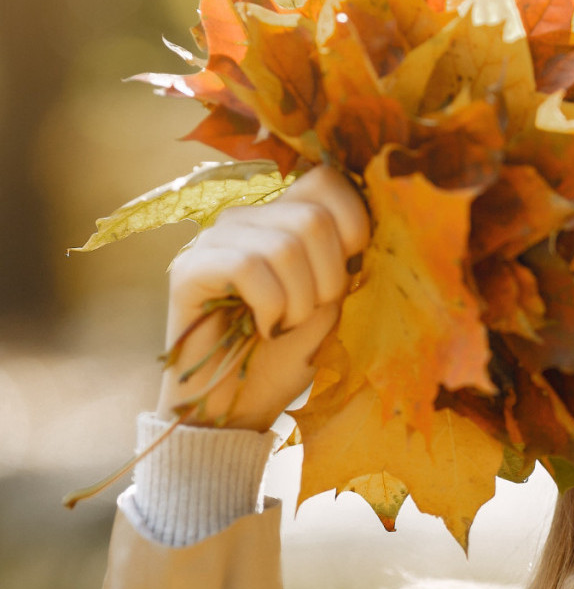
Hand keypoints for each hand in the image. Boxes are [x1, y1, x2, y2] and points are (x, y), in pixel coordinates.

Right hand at [156, 166, 369, 430]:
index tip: (348, 270)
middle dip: (328, 278)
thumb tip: (370, 225)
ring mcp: (213, 240)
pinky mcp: (188, 270)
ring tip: (282, 325)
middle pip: (312, 217)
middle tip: (308, 313)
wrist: (238, 408)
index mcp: (283, 219)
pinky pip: (247, 267)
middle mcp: (245, 219)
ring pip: (283, 245)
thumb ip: (345, 257)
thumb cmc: (287, 356)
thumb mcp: (332, 301)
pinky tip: (261, 327)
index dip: (353, 223)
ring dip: (298, 300)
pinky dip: (269, 306)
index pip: (327, 179)